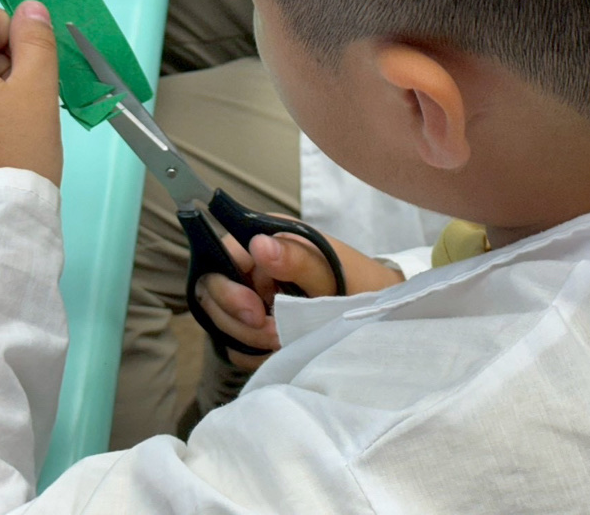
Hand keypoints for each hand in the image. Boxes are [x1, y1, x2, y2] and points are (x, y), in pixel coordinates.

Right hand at [197, 226, 403, 369]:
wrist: (378, 314)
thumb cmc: (358, 283)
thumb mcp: (331, 271)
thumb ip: (296, 258)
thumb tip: (258, 243)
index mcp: (268, 237)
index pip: (220, 255)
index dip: (229, 288)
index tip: (255, 312)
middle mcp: (252, 262)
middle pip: (211, 291)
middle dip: (238, 321)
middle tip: (274, 334)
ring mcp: (250, 294)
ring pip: (220, 321)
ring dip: (249, 339)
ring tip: (285, 340)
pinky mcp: (253, 323)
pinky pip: (235, 342)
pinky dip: (254, 352)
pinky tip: (281, 349)